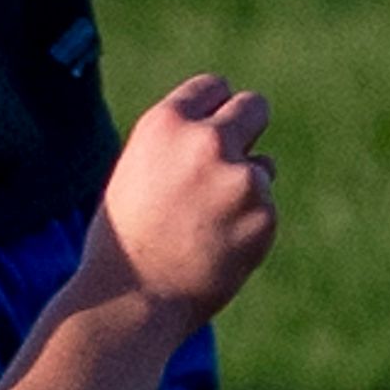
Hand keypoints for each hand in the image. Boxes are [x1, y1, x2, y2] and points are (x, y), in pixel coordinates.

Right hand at [90, 75, 276, 323]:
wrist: (131, 301)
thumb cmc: (124, 242)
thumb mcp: (138, 172)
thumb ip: (179, 145)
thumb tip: (225, 129)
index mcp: (165, 124)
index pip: (213, 87)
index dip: (212, 111)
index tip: (211, 128)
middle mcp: (206, 141)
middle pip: (254, 107)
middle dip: (247, 129)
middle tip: (231, 162)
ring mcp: (240, 178)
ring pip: (262, 168)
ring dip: (245, 189)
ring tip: (203, 228)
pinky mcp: (264, 214)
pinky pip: (265, 209)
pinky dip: (248, 227)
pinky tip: (215, 250)